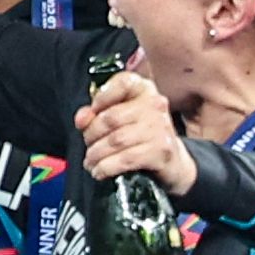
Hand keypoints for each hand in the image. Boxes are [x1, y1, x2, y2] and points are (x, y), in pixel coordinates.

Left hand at [73, 69, 192, 194]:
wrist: (173, 162)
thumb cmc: (142, 136)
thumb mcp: (122, 119)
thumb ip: (97, 114)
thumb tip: (81, 119)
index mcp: (145, 90)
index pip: (123, 83)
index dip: (101, 98)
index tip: (90, 114)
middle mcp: (155, 105)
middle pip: (111, 118)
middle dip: (91, 135)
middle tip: (87, 146)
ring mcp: (160, 127)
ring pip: (116, 141)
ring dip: (96, 154)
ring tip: (90, 162)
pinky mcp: (161, 151)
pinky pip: (125, 159)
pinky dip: (107, 167)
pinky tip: (99, 172)